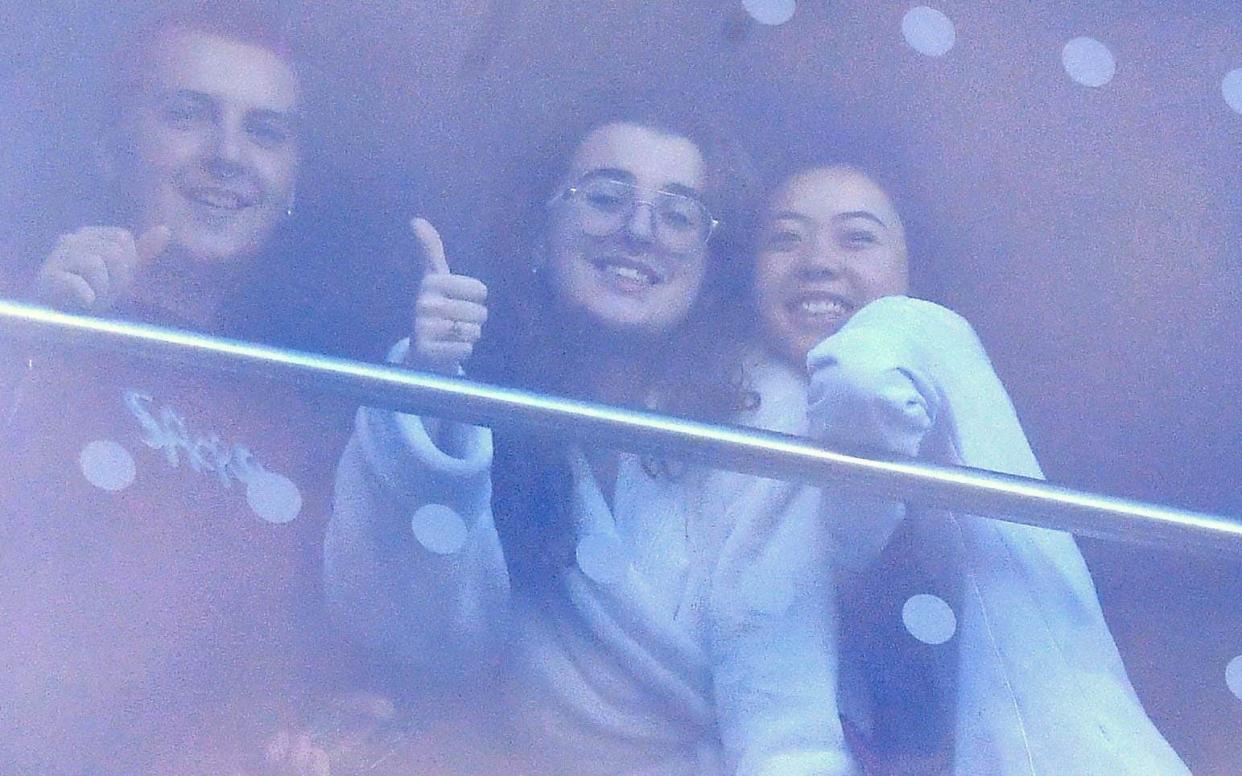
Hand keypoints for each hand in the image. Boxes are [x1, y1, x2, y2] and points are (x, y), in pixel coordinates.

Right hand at [32, 225, 171, 312]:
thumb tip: (166, 229)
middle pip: (113, 252)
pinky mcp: (47, 277)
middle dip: (115, 280)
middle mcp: (71, 239)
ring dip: (101, 290)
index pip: (123, 238)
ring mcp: (57, 257)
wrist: (58, 319)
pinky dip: (87, 296)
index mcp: (89, 234)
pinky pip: (77, 282)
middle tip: (101, 293)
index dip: (125, 264)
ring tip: (91, 300)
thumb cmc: (90, 292)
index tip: (112, 280)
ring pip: (96, 264)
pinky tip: (85, 303)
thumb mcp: (120, 273)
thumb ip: (142, 252)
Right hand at [407, 217, 487, 373]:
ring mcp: (424, 328)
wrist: (420, 348)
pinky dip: (462, 350)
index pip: (480, 290)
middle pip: (479, 313)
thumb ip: (431, 249)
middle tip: (458, 320)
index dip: (478, 297)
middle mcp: (425, 303)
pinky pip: (464, 350)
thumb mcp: (434, 277)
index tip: (462, 298)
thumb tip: (416, 219)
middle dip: (475, 319)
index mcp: (431, 282)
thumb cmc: (435, 307)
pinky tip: (450, 348)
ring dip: (470, 335)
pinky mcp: (427, 351)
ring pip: (473, 332)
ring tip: (454, 334)